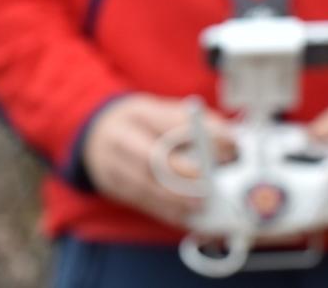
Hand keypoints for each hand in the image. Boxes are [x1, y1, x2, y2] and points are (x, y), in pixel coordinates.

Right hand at [81, 93, 233, 228]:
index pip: (171, 122)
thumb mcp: (164, 110)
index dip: (201, 135)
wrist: (96, 133)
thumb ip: (197, 122)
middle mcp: (122, 138)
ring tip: (200, 204)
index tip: (228, 145)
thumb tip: (231, 138)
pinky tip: (184, 217)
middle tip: (208, 183)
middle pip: (151, 157)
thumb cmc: (143, 122)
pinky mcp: (114, 187)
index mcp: (140, 113)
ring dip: (174, 198)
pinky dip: (165, 211)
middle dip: (183, 172)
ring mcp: (113, 164)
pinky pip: (140, 202)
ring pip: (144, 185)